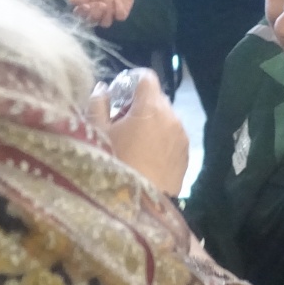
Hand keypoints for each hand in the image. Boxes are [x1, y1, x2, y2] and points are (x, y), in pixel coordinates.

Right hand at [68, 0, 144, 27]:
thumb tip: (70, 1)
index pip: (81, 15)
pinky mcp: (121, 14)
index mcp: (87, 7)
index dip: (82, 13)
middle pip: (92, 21)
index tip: (85, 5)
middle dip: (95, 13)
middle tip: (99, 3)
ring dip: (106, 13)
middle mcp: (97, 14)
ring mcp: (109, 15)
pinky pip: (120, 17)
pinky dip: (118, 9)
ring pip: (105, 23)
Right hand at [89, 69, 188, 196]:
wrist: (140, 207)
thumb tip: (103, 89)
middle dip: (138, 105)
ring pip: (165, 119)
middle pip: (156, 98)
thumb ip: (98, 104)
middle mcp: (172, 117)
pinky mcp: (186, 156)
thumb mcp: (97, 133)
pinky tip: (146, 159)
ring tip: (133, 145)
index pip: (146, 76)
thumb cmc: (115, 165)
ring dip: (150, 124)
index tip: (118, 96)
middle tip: (120, 125)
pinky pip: (172, 138)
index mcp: (151, 107)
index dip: (130, 81)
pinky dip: (160, 140)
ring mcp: (182, 137)